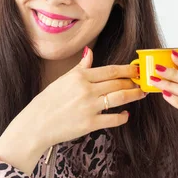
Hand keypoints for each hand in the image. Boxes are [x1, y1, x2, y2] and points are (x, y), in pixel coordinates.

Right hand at [10, 46, 146, 152]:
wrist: (36, 124)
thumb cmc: (47, 102)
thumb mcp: (62, 80)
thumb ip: (80, 68)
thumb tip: (89, 53)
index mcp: (79, 77)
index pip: (110, 70)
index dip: (127, 70)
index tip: (136, 70)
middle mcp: (86, 89)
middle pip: (118, 83)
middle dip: (133, 82)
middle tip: (142, 82)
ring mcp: (89, 107)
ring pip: (120, 97)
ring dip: (134, 95)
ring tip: (140, 94)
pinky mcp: (90, 123)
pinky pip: (113, 119)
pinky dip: (123, 117)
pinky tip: (125, 115)